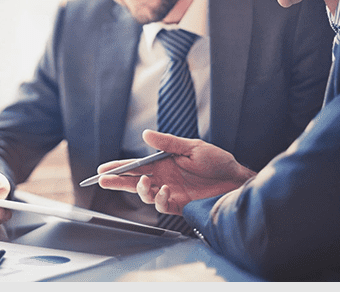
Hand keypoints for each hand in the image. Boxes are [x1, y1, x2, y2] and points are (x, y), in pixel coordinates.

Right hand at [97, 130, 255, 215]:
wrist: (236, 180)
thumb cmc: (217, 161)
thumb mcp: (192, 147)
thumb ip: (167, 143)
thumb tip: (145, 134)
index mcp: (163, 163)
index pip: (136, 165)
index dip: (119, 167)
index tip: (103, 169)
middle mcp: (163, 178)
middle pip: (134, 181)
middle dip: (117, 182)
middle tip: (103, 181)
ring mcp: (170, 192)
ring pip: (145, 195)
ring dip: (140, 190)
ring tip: (143, 183)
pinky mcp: (180, 205)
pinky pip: (162, 205)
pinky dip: (159, 199)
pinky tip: (164, 191)